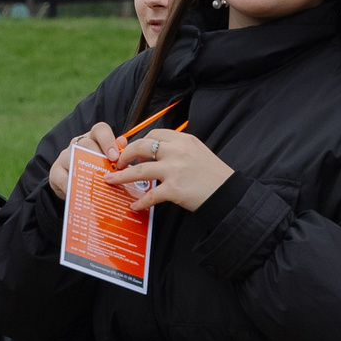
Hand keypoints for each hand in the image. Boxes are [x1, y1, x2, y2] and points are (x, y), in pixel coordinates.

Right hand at [47, 123, 118, 199]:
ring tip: (98, 186)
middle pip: (87, 143)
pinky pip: (63, 179)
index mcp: (94, 138)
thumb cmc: (96, 172)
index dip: (108, 140)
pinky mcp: (55, 172)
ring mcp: (64, 156)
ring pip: (74, 159)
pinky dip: (74, 188)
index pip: (100, 130)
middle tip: (108, 174)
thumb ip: (118, 154)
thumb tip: (123, 142)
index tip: (115, 157)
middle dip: (98, 158)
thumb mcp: (109, 164)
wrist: (75, 186)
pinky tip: (83, 194)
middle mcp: (78, 144)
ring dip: (87, 173)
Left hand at [106, 129, 232, 211]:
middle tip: (117, 164)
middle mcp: (177, 151)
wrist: (228, 193)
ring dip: (122, 176)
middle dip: (125, 156)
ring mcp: (174, 170)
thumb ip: (179, 150)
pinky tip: (134, 206)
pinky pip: (150, 195)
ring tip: (112, 180)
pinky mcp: (174, 189)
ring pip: (139, 170)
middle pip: (141, 147)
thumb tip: (158, 155)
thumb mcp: (198, 152)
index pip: (154, 134)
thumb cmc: (213, 175)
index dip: (139, 141)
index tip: (131, 150)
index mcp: (183, 140)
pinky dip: (140, 201)